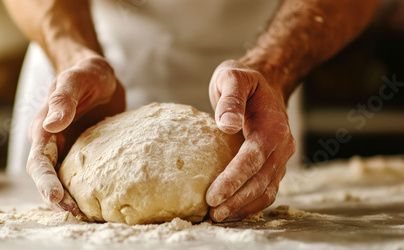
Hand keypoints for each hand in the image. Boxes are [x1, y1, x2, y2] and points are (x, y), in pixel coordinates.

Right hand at [27, 56, 124, 214]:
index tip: (56, 197)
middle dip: (58, 198)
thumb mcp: (77, 79)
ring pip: (65, 180)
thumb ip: (64, 98)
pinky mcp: (87, 153)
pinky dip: (87, 189)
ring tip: (87, 214)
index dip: (46, 181)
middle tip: (76, 213)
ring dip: (72, 198)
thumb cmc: (86, 73)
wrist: (100, 75)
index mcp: (44, 129)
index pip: (39, 161)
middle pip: (49, 177)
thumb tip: (51, 125)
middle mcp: (53, 143)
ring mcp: (70, 150)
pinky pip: (84, 175)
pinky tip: (100, 200)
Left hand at [206, 59, 295, 221]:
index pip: (254, 158)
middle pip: (261, 180)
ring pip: (266, 190)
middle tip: (211, 213)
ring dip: (243, 206)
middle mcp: (282, 145)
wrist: (266, 83)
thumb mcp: (233, 77)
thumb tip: (227, 125)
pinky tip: (231, 210)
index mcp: (273, 126)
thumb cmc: (244, 81)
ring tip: (218, 217)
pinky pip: (266, 190)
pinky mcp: (274, 165)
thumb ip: (231, 98)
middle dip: (236, 200)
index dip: (234, 179)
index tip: (212, 195)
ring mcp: (281, 158)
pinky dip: (250, 204)